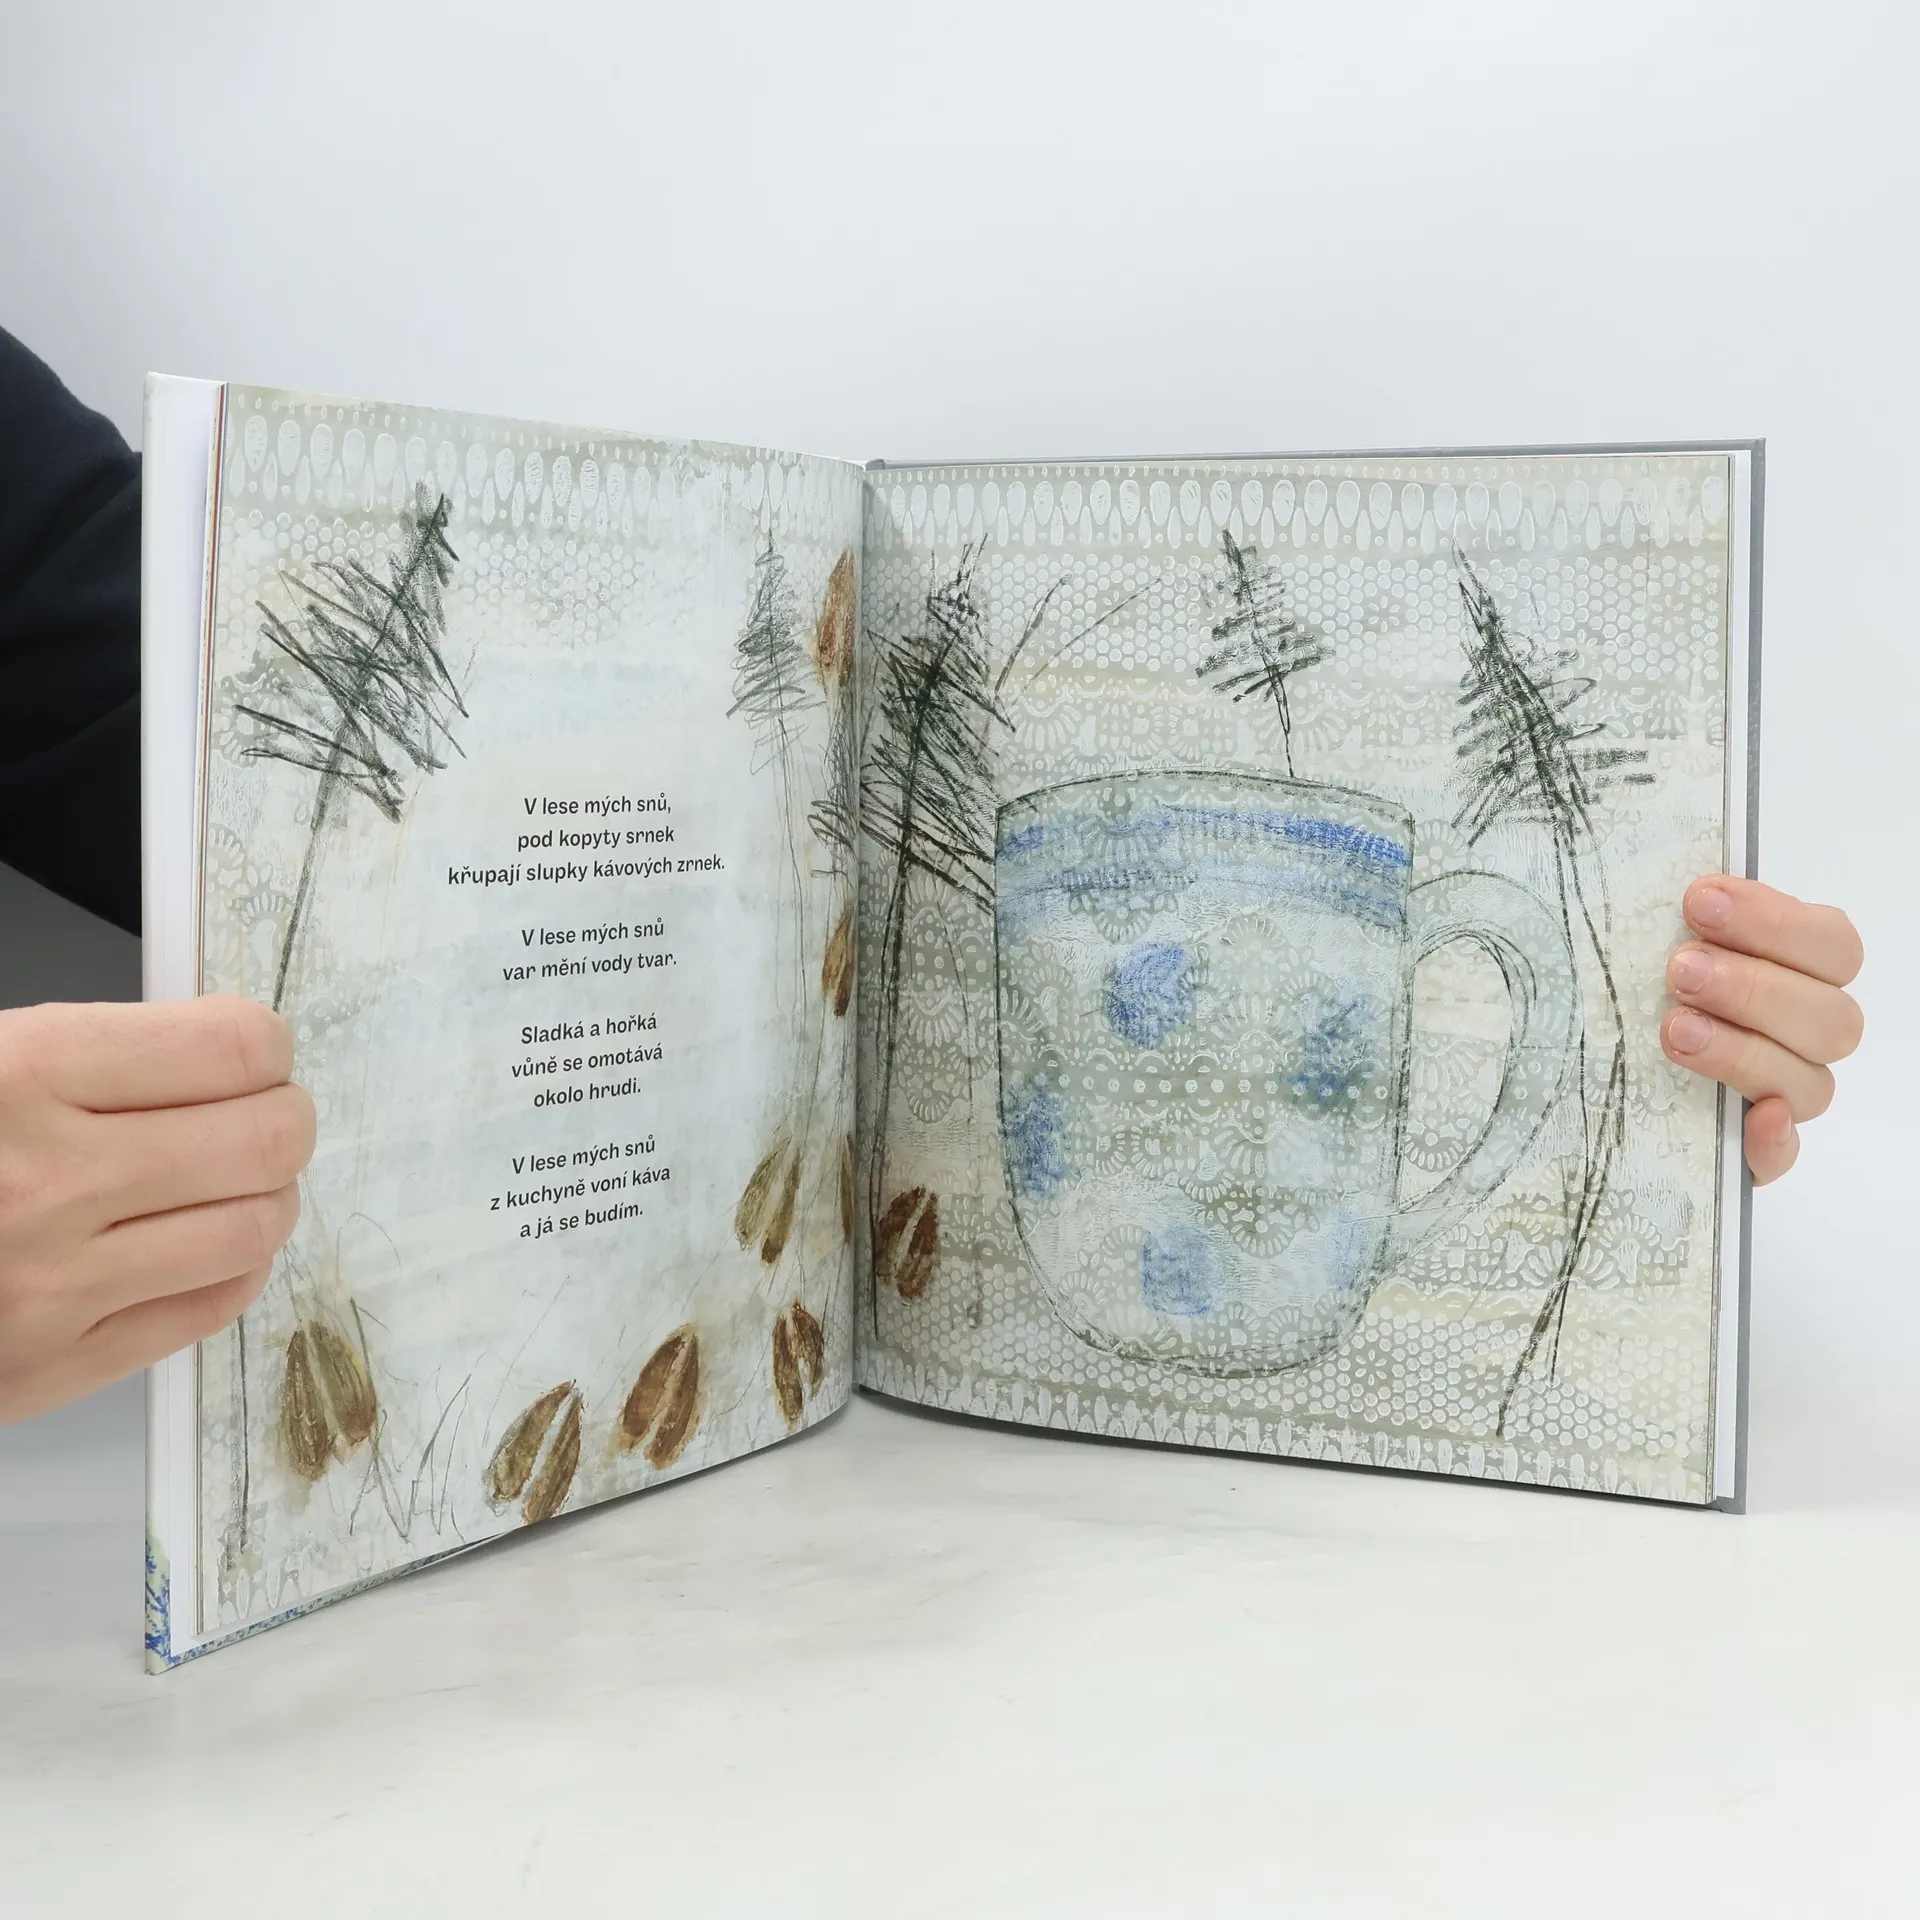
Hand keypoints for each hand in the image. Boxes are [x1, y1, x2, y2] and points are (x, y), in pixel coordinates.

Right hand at [0, 996, 313, 1423]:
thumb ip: (94, 1052)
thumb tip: (224, 1047)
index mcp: (22, 1076)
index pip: (233, 1048)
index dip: (263, 1045)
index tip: (255, 1052)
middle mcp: (50, 1181)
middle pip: (267, 1140)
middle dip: (284, 1118)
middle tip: (266, 1113)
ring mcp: (56, 1285)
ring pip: (256, 1228)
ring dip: (266, 1195)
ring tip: (234, 1179)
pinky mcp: (55, 1366)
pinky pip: (209, 1308)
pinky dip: (231, 1266)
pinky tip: (200, 1241)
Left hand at [1662, 876, 1862, 1185]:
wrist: (1590, 1067)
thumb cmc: (1632, 983)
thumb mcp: (1647, 941)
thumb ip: (1679, 917)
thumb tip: (1691, 890)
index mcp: (1798, 970)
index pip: (1830, 944)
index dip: (1774, 920)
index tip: (1698, 901)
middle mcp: (1804, 1034)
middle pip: (1829, 1016)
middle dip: (1753, 987)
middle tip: (1680, 970)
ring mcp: (1784, 1095)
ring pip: (1810, 1081)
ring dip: (1744, 1050)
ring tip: (1675, 1029)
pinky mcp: (1753, 1151)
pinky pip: (1783, 1155)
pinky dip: (1773, 1140)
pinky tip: (1754, 1119)